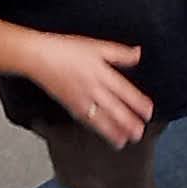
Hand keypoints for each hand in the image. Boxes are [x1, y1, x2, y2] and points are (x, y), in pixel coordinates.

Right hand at [21, 32, 151, 144]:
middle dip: (128, 122)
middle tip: (139, 133)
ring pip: (100, 118)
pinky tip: (103, 134)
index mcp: (102, 73)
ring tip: (123, 142)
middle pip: (114, 108)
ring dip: (113, 131)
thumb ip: (120, 53)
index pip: (125, 91)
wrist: (38, 57)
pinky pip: (86, 120)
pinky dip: (96, 129)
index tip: (148, 112)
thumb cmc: (65, 50)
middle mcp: (93, 88)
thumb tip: (138, 54)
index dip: (138, 103)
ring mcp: (81, 99)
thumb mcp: (96, 46)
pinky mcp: (70, 106)